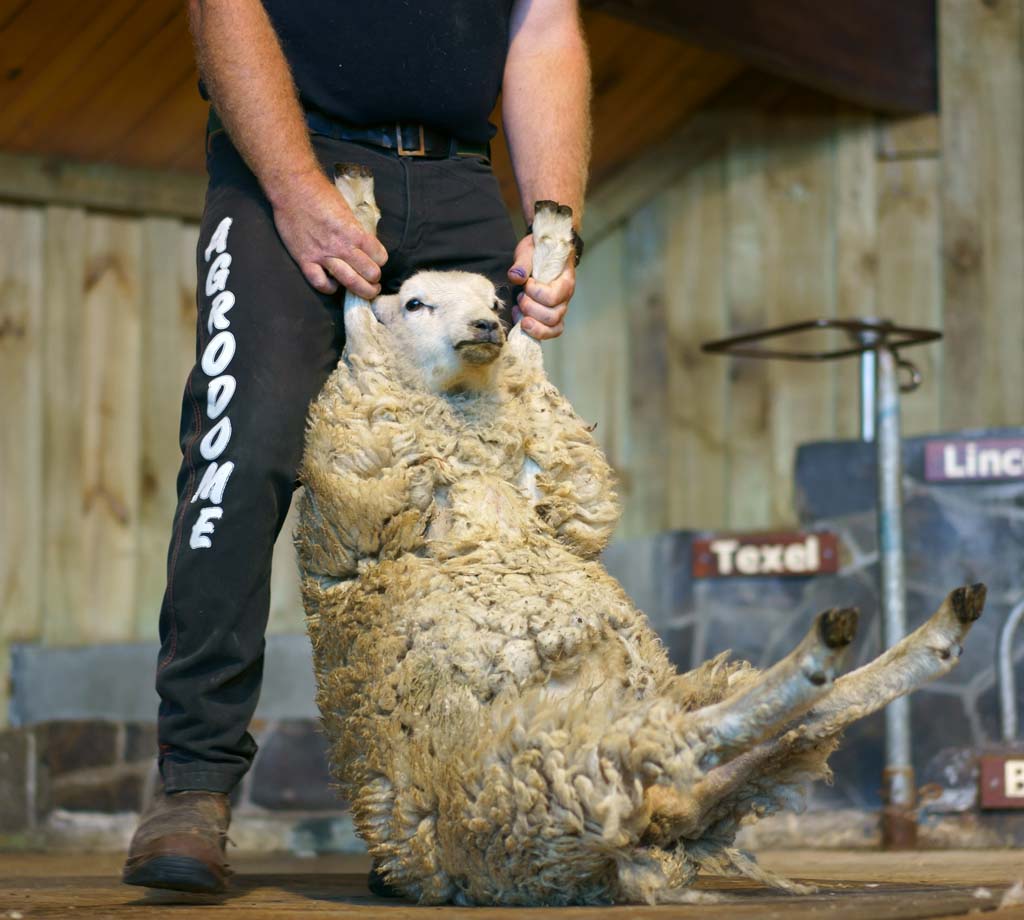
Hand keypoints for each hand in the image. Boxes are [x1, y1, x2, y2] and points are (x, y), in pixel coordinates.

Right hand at [270, 171, 387, 298]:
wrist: (292, 188)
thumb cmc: (320, 194)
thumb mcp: (347, 209)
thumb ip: (356, 229)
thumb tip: (365, 243)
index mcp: (354, 231)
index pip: (379, 256)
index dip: (381, 260)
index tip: (377, 260)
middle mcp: (341, 246)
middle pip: (369, 273)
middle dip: (375, 279)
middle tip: (374, 280)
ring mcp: (323, 255)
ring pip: (350, 282)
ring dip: (362, 290)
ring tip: (366, 290)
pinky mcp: (305, 260)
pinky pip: (320, 284)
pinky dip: (330, 288)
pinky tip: (333, 284)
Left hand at [507, 233, 575, 339]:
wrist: (541, 253)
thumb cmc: (537, 252)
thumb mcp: (529, 250)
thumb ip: (523, 262)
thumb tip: (516, 277)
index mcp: (565, 281)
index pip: (553, 297)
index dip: (536, 293)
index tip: (527, 282)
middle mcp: (564, 299)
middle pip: (552, 317)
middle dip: (530, 308)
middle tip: (520, 295)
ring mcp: (558, 310)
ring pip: (551, 328)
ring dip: (530, 320)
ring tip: (519, 307)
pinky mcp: (549, 318)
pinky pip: (548, 333)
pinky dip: (533, 331)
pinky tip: (519, 318)